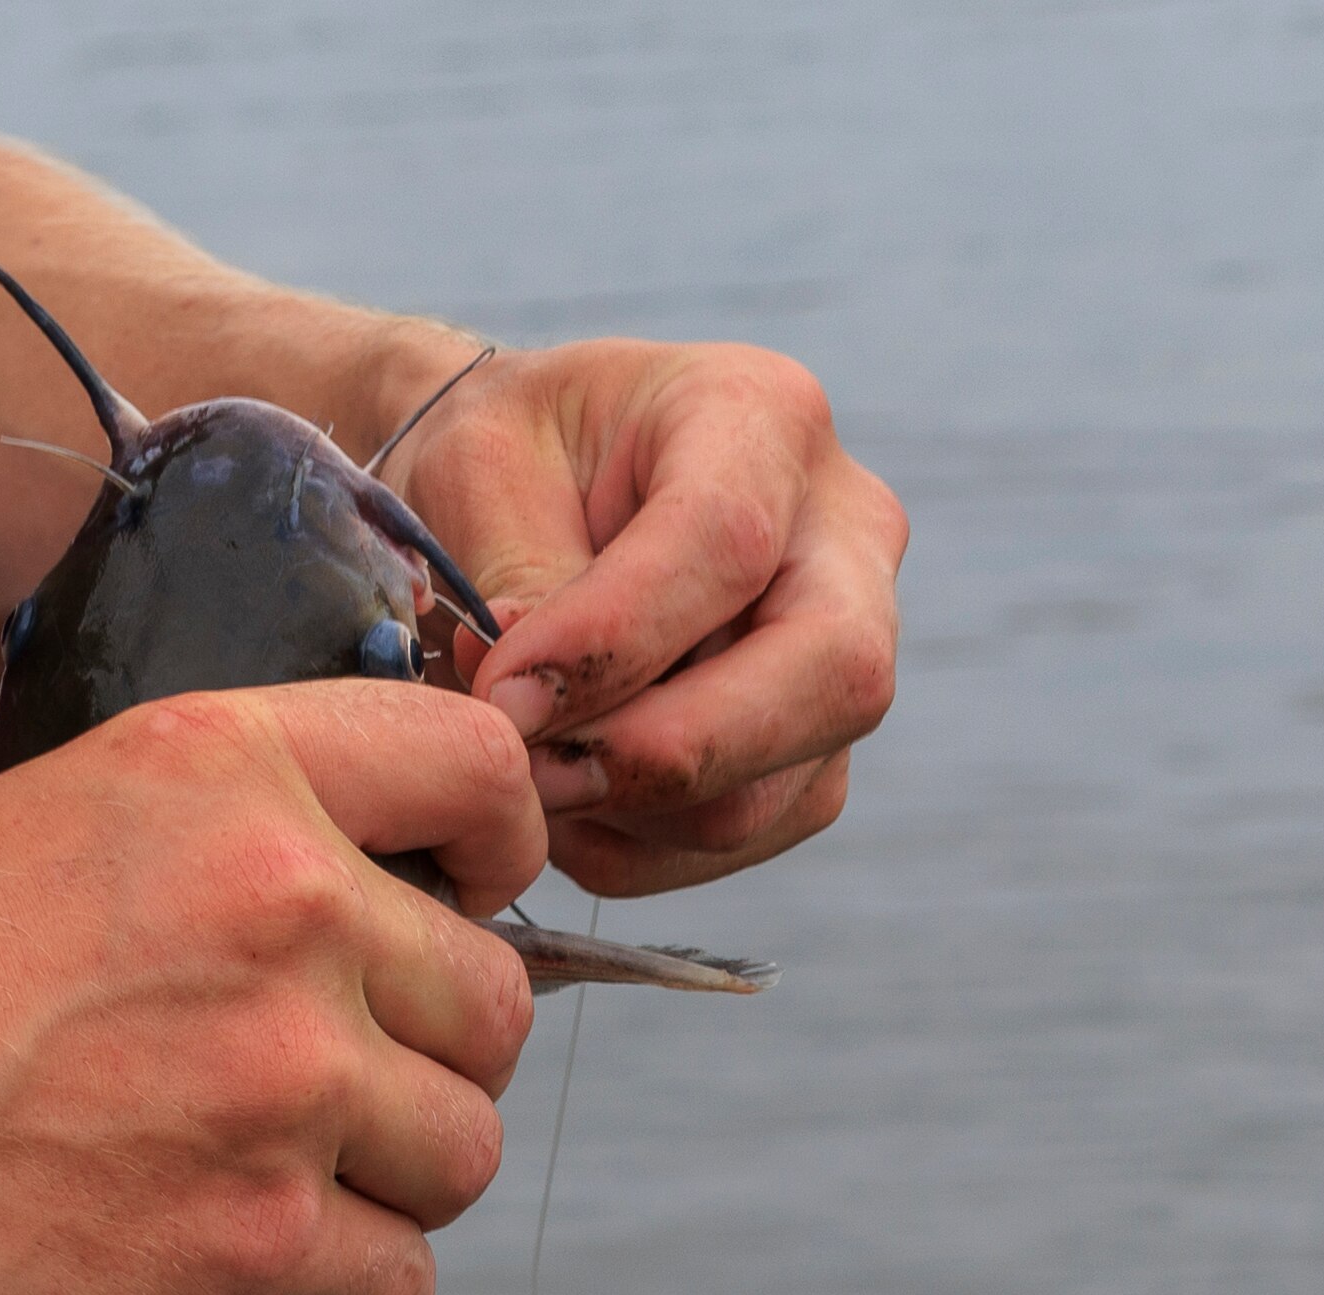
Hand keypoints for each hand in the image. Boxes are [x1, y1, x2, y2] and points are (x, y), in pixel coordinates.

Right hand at [0, 680, 542, 1294]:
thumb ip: (43, 824)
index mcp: (225, 770)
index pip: (479, 778)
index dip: (493, 853)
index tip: (461, 900)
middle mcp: (288, 907)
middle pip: (492, 1000)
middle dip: (427, 1057)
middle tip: (337, 1096)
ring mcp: (285, 1080)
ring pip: (464, 1150)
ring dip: (397, 1185)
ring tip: (297, 1198)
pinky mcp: (252, 1236)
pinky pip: (398, 1280)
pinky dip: (350, 1294)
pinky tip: (267, 1284)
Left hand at [398, 337, 906, 897]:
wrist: (522, 488)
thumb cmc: (501, 460)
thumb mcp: (476, 469)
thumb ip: (514, 575)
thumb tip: (533, 704)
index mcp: (761, 415)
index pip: (727, 542)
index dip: (614, 642)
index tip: (500, 699)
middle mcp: (844, 531)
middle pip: (835, 673)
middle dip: (669, 752)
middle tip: (529, 775)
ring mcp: (847, 647)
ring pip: (784, 783)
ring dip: (633, 812)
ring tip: (522, 777)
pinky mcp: (811, 747)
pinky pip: (743, 837)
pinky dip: (633, 850)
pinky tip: (556, 806)